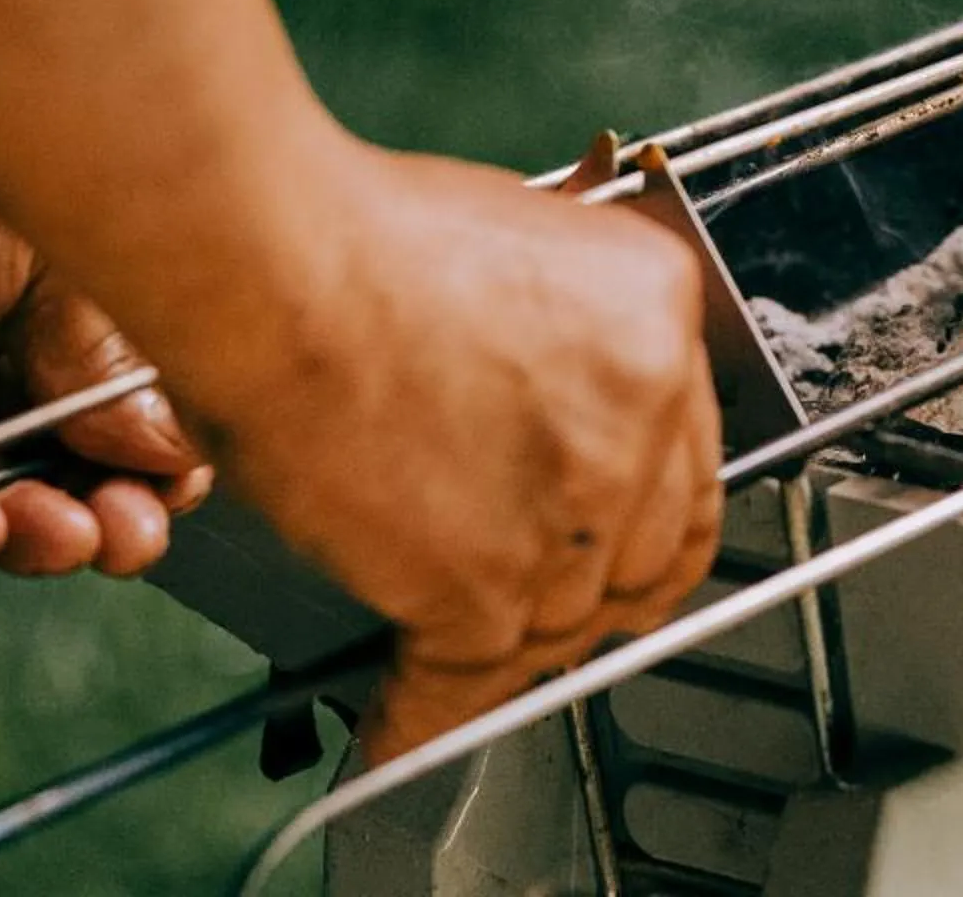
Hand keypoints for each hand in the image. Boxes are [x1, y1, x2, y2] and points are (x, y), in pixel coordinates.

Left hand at [0, 0, 210, 574]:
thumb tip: (181, 455)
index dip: (150, 455)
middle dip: (96, 510)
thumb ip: (112, 366)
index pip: (111, 400)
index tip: (180, 489)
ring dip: (20, 532)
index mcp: (37, 289)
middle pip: (45, 460)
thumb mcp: (57, 261)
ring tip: (58, 531)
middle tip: (127, 535)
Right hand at [176, 138, 724, 763]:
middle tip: (540, 613)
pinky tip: (399, 722)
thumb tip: (554, 386)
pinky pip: (466, 680)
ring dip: (507, 650)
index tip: (622, 544)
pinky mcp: (486, 583)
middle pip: (640, 552)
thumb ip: (569, 331)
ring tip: (456, 659)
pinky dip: (425, 713)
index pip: (686, 455)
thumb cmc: (359, 239)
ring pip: (560, 622)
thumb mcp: (524, 243)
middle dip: (591, 594)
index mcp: (657, 315)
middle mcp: (642, 411)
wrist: (276, 266)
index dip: (646, 515)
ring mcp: (575, 505)